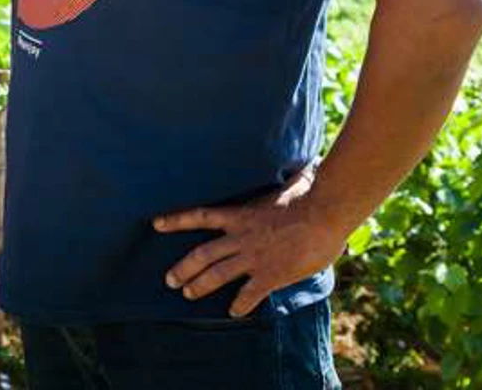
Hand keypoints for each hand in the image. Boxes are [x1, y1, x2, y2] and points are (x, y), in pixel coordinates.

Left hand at [155, 167, 351, 316]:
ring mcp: (254, 256)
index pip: (200, 216)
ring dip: (200, 286)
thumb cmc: (309, 197)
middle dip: (183, 268)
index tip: (156, 224)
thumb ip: (280, 184)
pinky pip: (249, 294)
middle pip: (202, 254)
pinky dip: (240, 305)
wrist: (325, 213)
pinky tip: (234, 313)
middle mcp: (241, 237)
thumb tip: (297, 168)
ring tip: (188, 295)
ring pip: (217, 274)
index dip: (176, 220)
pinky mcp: (271, 274)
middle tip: (169, 280)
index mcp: (241, 215)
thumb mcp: (283, 187)